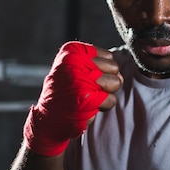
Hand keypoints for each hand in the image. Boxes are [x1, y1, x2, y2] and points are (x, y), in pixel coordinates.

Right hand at [23, 41, 122, 155]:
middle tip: (87, 90)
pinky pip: (111, 100)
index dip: (102, 71)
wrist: (48, 118)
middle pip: (115, 68)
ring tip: (88, 97)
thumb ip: (99, 64)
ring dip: (106, 94)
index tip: (85, 78)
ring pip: (115, 83)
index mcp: (72, 51)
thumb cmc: (66, 91)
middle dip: (107, 82)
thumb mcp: (76, 67)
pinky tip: (87, 107)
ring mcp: (80, 79)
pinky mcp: (85, 97)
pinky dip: (102, 107)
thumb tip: (121, 76)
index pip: (108, 57)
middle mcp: (75, 61)